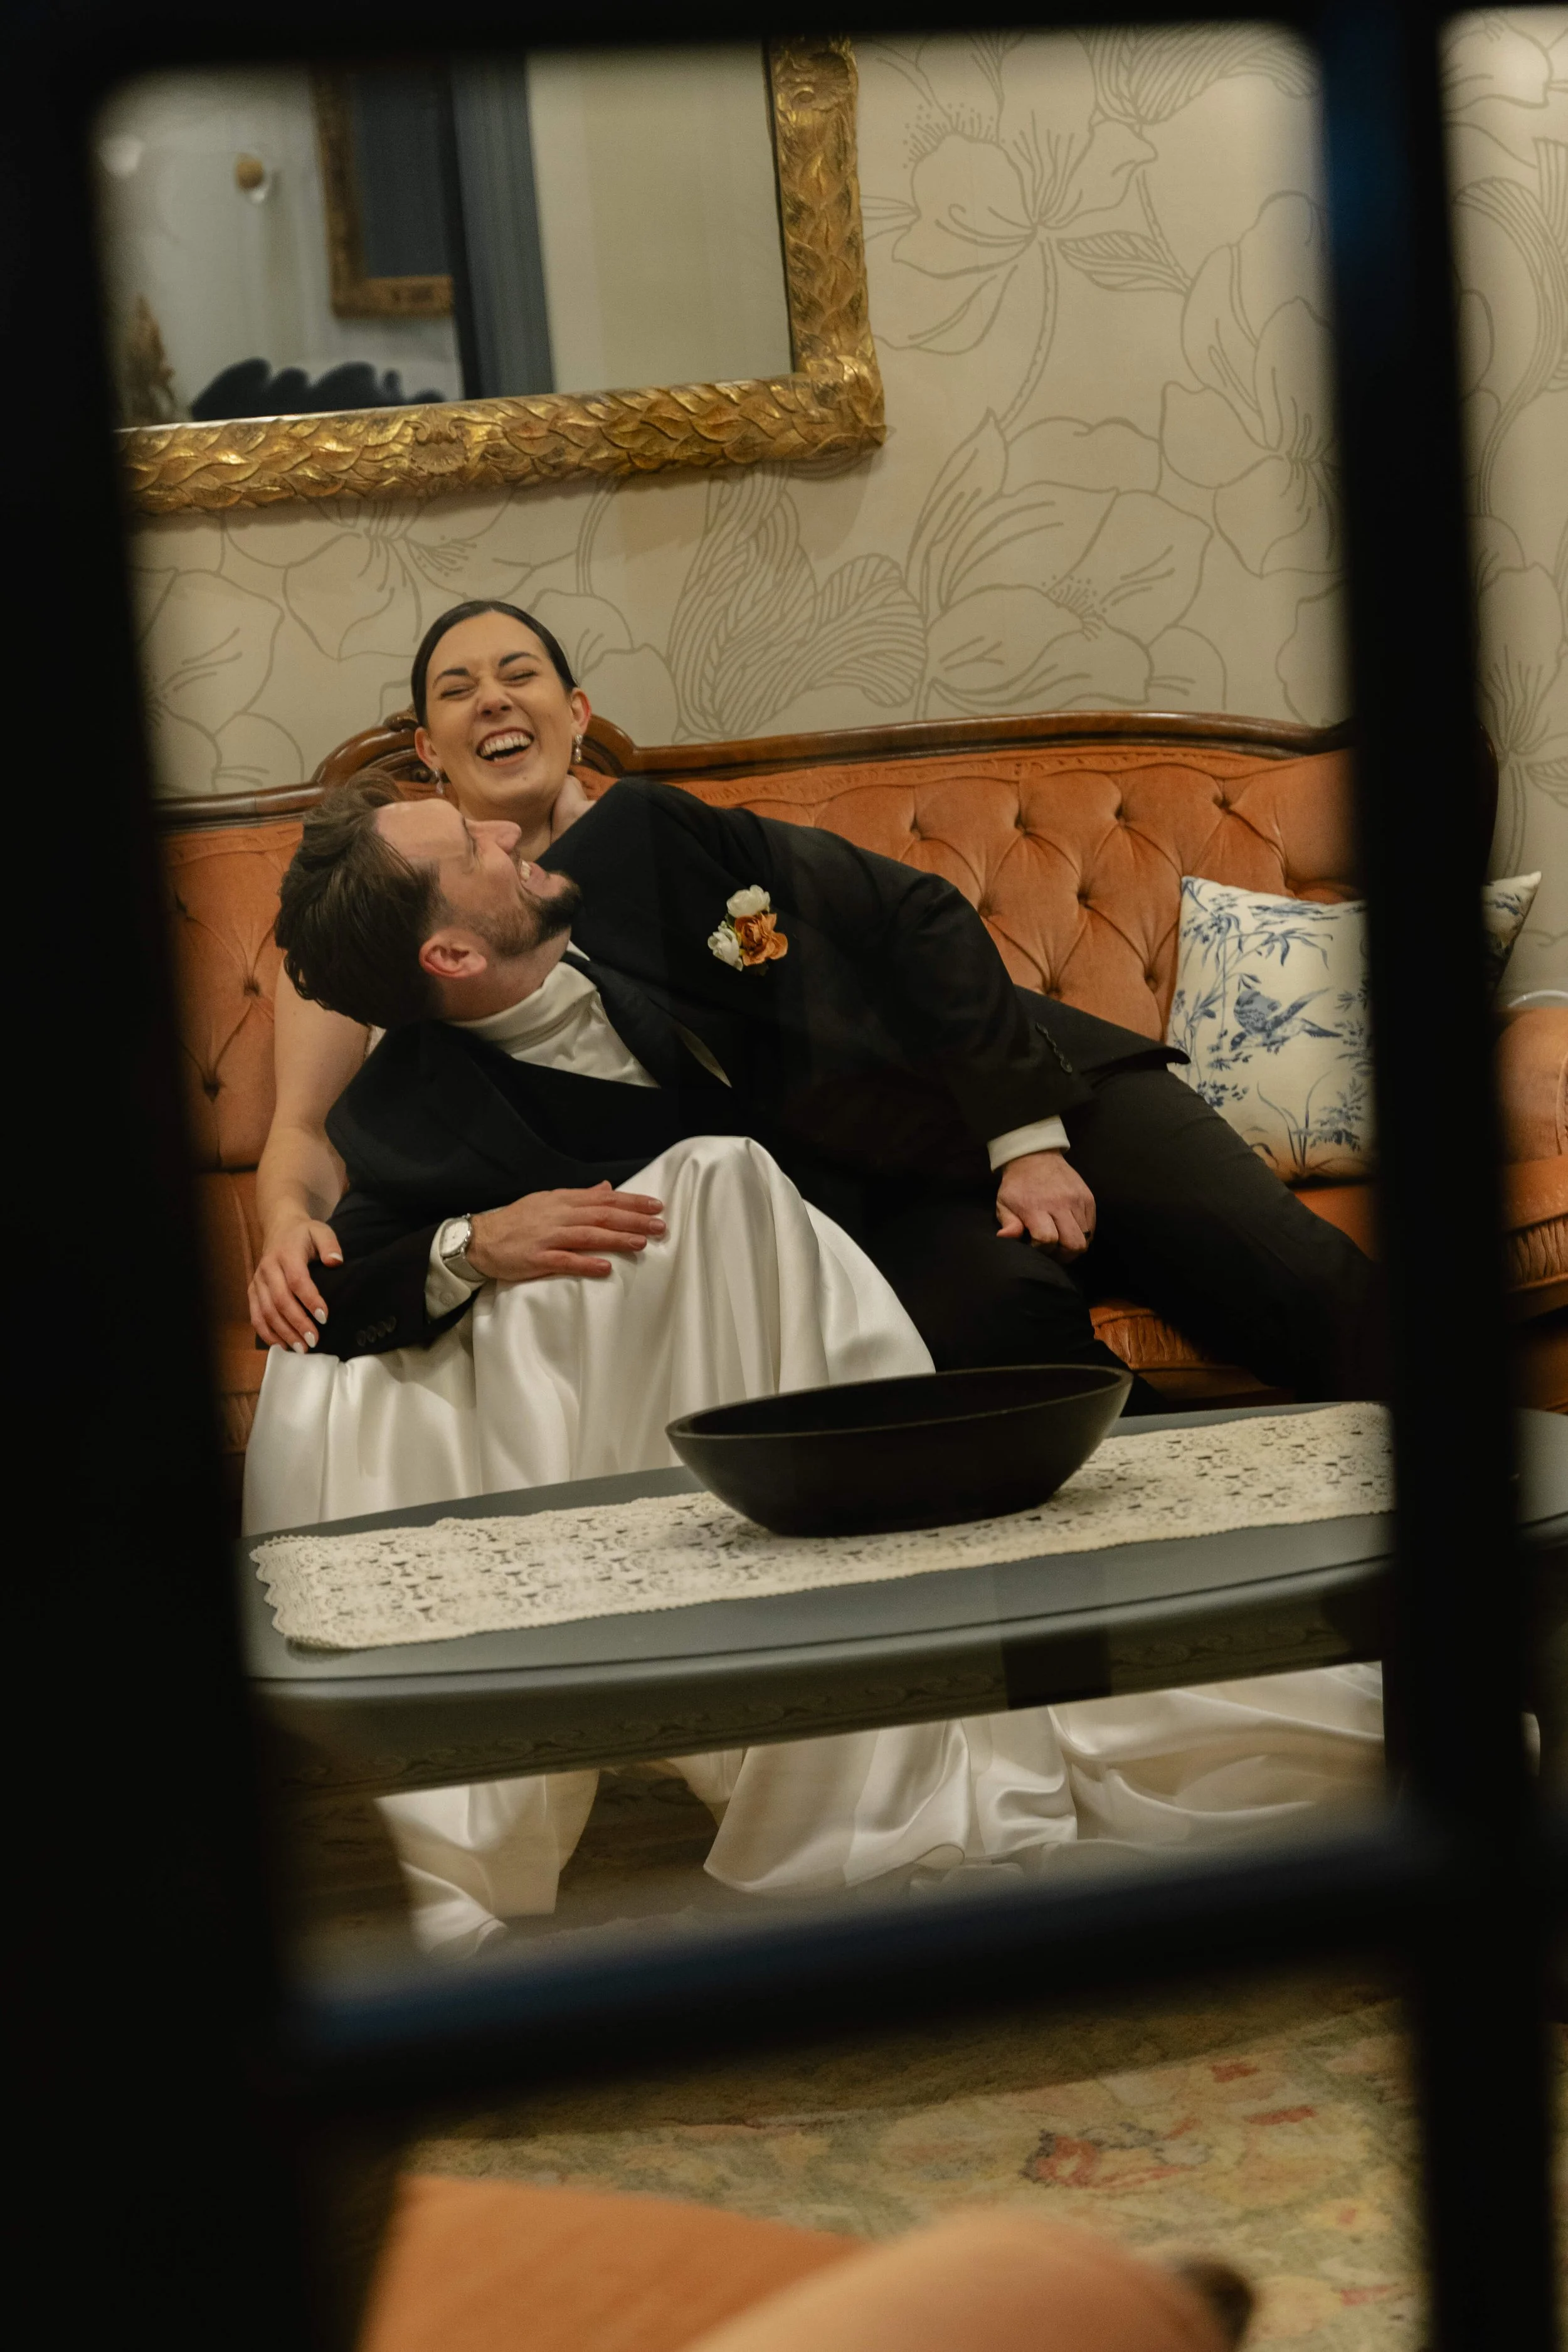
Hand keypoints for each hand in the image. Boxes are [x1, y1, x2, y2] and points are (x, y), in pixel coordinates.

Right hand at [249, 1217, 342, 1349]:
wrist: (279, 1229)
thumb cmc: (304, 1234)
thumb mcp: (321, 1231)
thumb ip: (330, 1245)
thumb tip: (335, 1261)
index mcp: (286, 1253)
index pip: (297, 1280)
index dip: (310, 1300)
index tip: (325, 1317)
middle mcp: (268, 1268)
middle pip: (280, 1300)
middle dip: (297, 1323)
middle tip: (314, 1341)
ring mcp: (258, 1281)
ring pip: (267, 1311)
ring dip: (283, 1332)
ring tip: (302, 1348)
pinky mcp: (253, 1291)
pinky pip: (256, 1315)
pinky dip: (267, 1332)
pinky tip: (282, 1345)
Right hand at [467, 1182, 665, 1282]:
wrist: (480, 1239)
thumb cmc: (517, 1221)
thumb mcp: (548, 1201)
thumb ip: (579, 1197)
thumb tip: (607, 1188)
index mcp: (562, 1201)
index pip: (604, 1199)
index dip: (631, 1202)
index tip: (656, 1206)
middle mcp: (558, 1215)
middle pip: (602, 1215)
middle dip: (633, 1220)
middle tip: (660, 1225)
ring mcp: (548, 1237)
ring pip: (588, 1236)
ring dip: (616, 1239)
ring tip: (641, 1243)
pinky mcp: (537, 1258)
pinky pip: (565, 1261)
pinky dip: (586, 1263)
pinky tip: (606, 1267)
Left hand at [995, 1150, 1096, 1261]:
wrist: (1035, 1156)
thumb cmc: (1017, 1185)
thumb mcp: (1004, 1203)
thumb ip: (1008, 1223)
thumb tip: (1005, 1237)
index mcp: (1036, 1206)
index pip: (1047, 1239)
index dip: (1041, 1250)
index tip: (1034, 1245)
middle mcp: (1061, 1204)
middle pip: (1073, 1244)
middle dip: (1063, 1255)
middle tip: (1053, 1252)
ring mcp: (1077, 1200)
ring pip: (1085, 1239)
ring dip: (1073, 1246)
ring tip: (1061, 1242)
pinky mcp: (1089, 1198)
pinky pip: (1092, 1227)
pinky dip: (1083, 1235)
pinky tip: (1070, 1231)